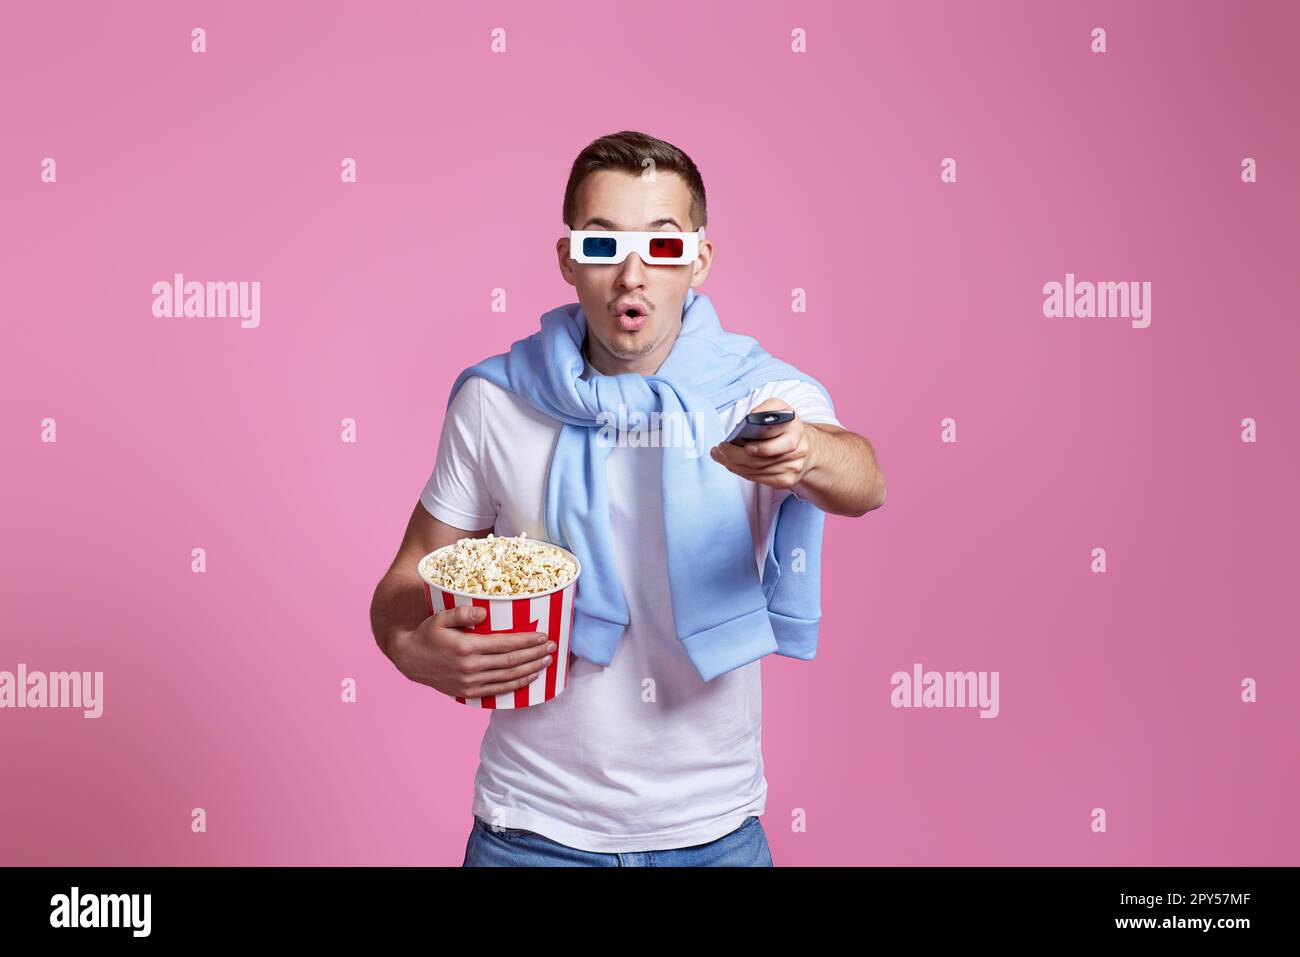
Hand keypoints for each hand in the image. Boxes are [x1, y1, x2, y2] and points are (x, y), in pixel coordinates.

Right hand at [386, 604, 554, 698]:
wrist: (410, 660)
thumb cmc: (427, 635)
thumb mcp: (440, 618)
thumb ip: (461, 614)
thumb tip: (483, 613)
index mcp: (466, 648)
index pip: (505, 644)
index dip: (527, 640)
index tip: (543, 635)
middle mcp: (471, 668)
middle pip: (511, 661)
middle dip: (535, 654)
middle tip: (553, 647)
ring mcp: (471, 682)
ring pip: (509, 677)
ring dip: (531, 670)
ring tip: (546, 661)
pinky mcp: (470, 692)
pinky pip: (499, 690)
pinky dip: (517, 684)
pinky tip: (529, 678)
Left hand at [708, 398, 813, 491]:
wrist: (805, 445)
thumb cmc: (785, 425)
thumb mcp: (778, 408)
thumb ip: (765, 409)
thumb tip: (750, 419)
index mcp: (797, 432)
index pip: (781, 443)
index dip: (762, 448)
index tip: (744, 446)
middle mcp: (798, 452)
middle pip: (762, 461)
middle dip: (735, 456)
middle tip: (719, 450)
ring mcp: (793, 469)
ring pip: (757, 472)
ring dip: (734, 465)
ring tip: (720, 455)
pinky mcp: (786, 481)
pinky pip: (759, 479)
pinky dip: (741, 472)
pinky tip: (731, 464)